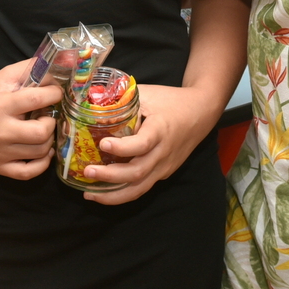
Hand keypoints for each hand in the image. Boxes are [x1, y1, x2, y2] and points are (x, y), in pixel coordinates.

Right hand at [0, 60, 63, 179]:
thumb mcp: (8, 75)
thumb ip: (34, 68)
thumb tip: (62, 70)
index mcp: (1, 104)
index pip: (37, 99)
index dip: (54, 94)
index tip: (56, 93)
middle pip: (41, 132)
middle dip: (51, 122)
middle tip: (47, 116)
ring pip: (39, 152)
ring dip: (49, 139)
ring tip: (43, 129)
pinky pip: (28, 173)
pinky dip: (42, 164)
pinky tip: (44, 151)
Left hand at [82, 83, 217, 204]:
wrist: (201, 112)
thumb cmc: (170, 100)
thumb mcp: (148, 93)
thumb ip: (123, 99)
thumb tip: (93, 103)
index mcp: (161, 129)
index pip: (142, 144)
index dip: (122, 148)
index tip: (103, 144)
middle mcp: (163, 152)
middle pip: (137, 173)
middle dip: (110, 177)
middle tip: (88, 172)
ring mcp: (164, 166)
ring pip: (139, 188)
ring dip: (113, 195)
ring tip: (89, 193)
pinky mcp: (163, 173)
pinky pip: (143, 187)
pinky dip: (122, 193)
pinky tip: (104, 192)